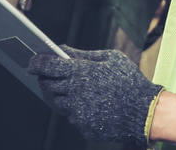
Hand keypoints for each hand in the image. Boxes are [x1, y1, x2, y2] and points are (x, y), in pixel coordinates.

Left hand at [29, 46, 163, 144]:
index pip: (48, 66)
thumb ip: (83, 54)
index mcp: (81, 71)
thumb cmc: (129, 81)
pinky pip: (74, 117)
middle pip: (49, 85)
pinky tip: (96, 107)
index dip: (36, 63)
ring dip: (66, 97)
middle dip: (49, 80)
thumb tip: (62, 49)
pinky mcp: (83, 126)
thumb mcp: (111, 58)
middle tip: (55, 78)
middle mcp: (76, 92)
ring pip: (60, 103)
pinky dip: (80, 112)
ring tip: (85, 93)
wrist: (145, 111)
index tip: (31, 62)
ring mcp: (78, 111)